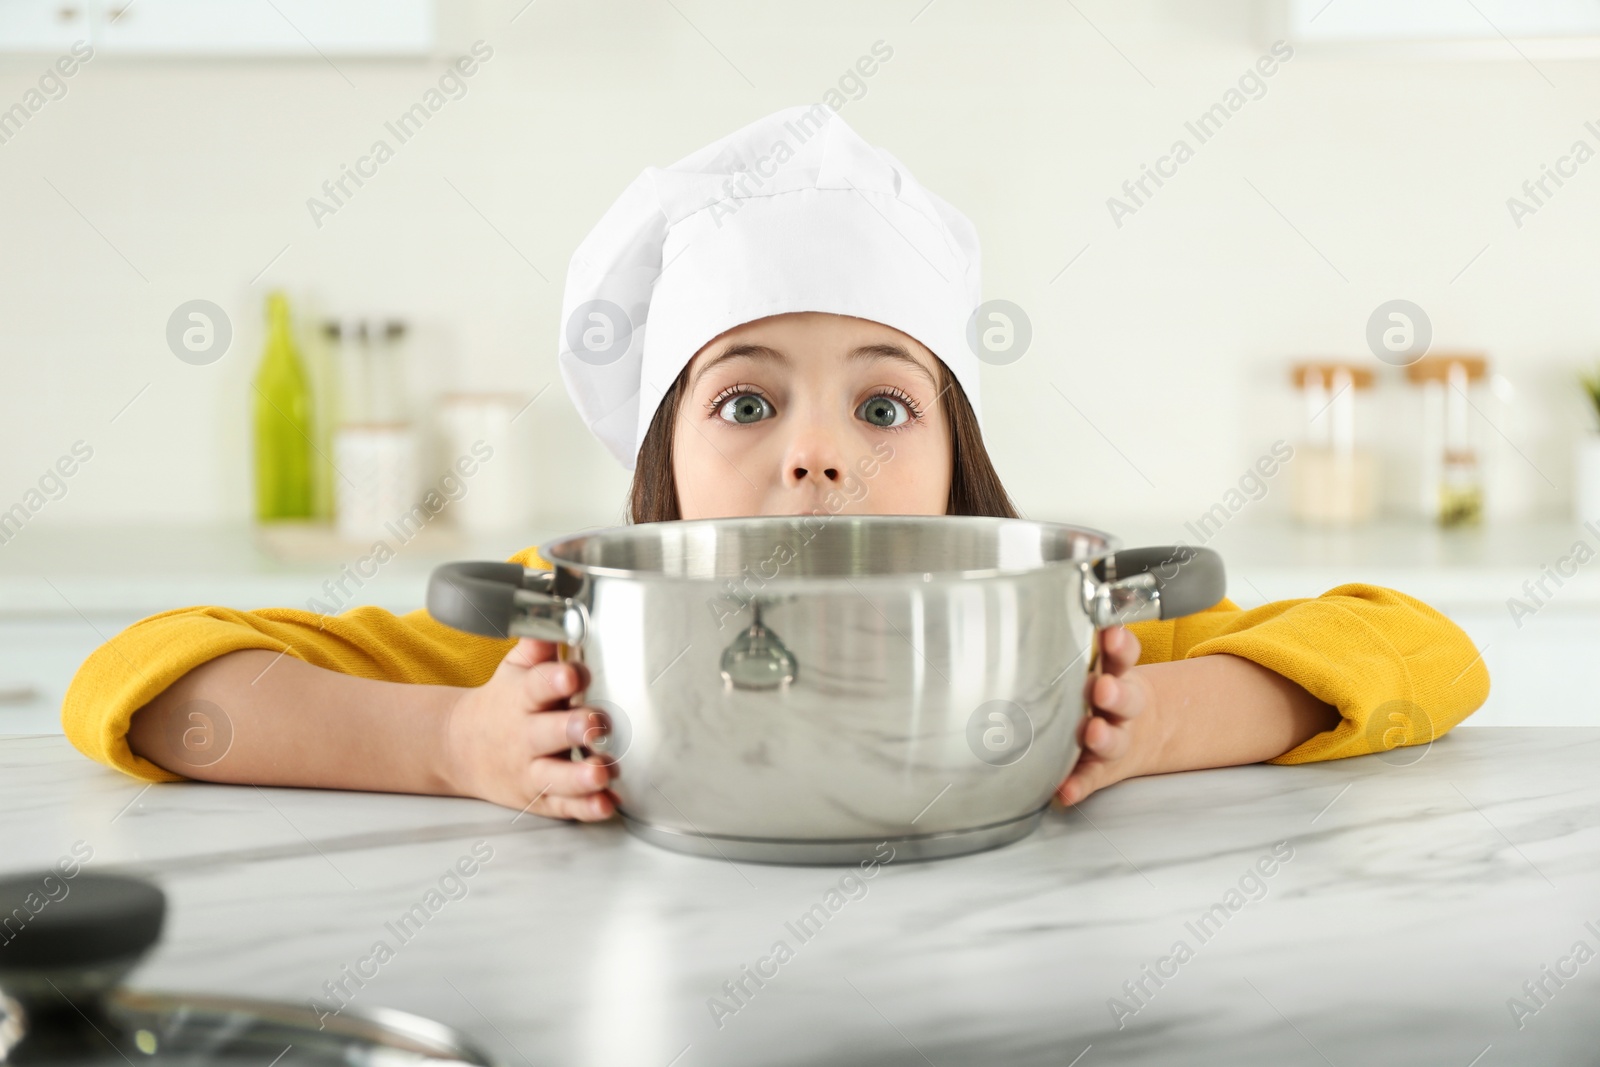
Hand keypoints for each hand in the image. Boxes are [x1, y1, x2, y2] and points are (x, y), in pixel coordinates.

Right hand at [442, 638, 616, 819]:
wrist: (459, 748)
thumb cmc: (502, 704)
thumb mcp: (515, 670)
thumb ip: (539, 645)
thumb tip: (558, 611)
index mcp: (521, 699)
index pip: (537, 686)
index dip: (556, 679)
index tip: (573, 674)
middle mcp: (525, 736)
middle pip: (549, 733)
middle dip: (575, 728)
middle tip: (596, 723)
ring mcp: (532, 770)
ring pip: (558, 777)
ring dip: (583, 776)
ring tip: (604, 771)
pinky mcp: (542, 798)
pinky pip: (565, 806)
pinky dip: (586, 808)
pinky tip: (607, 803)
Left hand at [1054, 626, 1164, 805]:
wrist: (1141, 733)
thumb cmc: (1106, 691)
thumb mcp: (1106, 664)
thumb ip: (1085, 643)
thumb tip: (1036, 600)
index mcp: (1118, 675)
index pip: (1122, 656)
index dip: (1119, 646)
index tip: (1111, 634)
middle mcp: (1119, 708)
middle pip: (1124, 698)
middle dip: (1114, 693)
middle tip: (1103, 688)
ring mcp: (1114, 739)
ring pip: (1113, 739)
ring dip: (1103, 737)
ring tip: (1093, 735)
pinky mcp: (1102, 770)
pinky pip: (1090, 779)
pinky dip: (1078, 786)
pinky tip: (1065, 792)